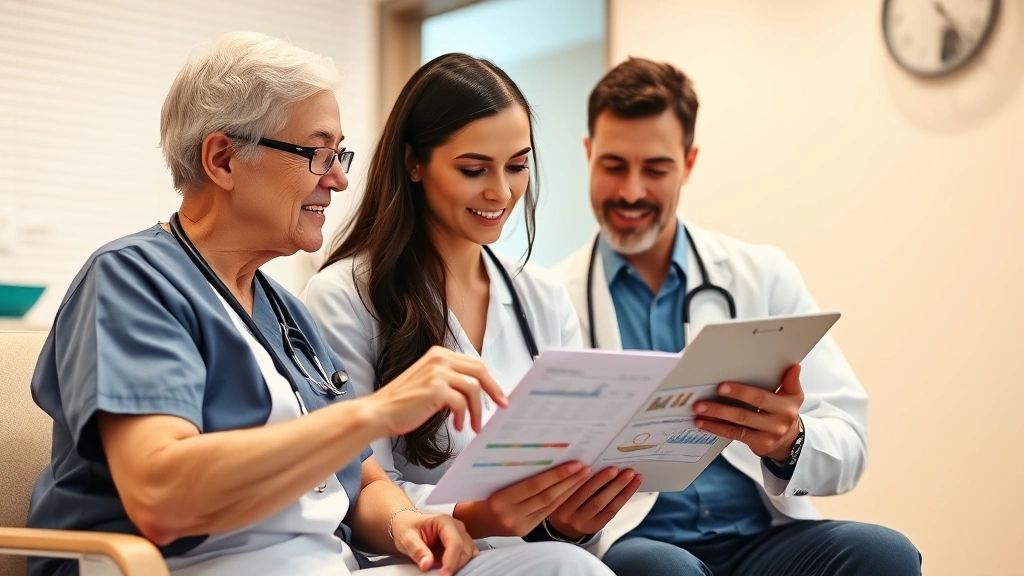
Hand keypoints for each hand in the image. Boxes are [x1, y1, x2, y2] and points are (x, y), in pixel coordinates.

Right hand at [366, 346, 507, 437]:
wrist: (379, 412)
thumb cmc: (402, 402)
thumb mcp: (429, 382)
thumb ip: (450, 380)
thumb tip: (476, 391)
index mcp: (439, 354)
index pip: (474, 363)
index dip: (490, 380)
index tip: (499, 395)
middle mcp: (439, 359)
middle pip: (479, 371)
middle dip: (494, 390)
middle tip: (501, 406)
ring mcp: (437, 373)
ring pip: (474, 389)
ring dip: (477, 410)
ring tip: (473, 425)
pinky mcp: (436, 389)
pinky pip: (462, 403)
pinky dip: (463, 417)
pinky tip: (457, 426)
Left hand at [391, 511, 477, 575]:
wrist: (408, 524)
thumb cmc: (408, 528)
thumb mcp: (407, 538)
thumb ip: (417, 550)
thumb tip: (427, 565)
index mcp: (444, 522)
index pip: (455, 542)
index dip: (451, 561)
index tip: (443, 575)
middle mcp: (457, 527)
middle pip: (465, 549)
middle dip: (454, 565)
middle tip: (440, 575)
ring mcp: (462, 535)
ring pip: (469, 554)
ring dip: (459, 565)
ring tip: (443, 572)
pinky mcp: (462, 544)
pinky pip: (469, 556)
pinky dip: (462, 564)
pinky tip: (450, 568)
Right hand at [454, 461, 591, 537]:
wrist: (473, 519)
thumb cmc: (480, 492)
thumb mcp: (490, 478)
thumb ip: (512, 470)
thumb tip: (542, 451)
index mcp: (499, 500)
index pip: (533, 486)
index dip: (556, 475)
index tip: (574, 463)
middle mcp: (510, 515)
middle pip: (546, 496)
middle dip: (568, 481)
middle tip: (585, 467)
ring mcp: (519, 525)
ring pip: (550, 505)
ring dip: (569, 490)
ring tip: (584, 475)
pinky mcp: (525, 530)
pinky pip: (547, 512)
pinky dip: (561, 499)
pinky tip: (572, 488)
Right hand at [547, 467, 642, 539]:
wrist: (562, 527)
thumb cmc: (561, 501)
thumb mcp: (557, 492)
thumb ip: (567, 480)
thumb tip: (590, 460)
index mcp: (556, 502)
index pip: (569, 487)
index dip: (580, 476)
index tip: (590, 464)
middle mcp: (567, 514)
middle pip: (588, 495)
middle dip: (603, 480)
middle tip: (616, 468)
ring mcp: (582, 522)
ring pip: (603, 503)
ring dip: (619, 487)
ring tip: (631, 475)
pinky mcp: (595, 526)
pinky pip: (611, 511)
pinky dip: (623, 496)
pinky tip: (632, 485)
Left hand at [694, 364, 803, 461]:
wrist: (791, 440)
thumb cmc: (785, 412)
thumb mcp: (793, 396)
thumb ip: (791, 381)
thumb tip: (794, 366)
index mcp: (785, 405)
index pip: (760, 397)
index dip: (741, 392)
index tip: (722, 386)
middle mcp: (777, 421)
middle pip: (745, 413)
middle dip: (722, 407)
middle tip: (702, 402)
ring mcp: (768, 435)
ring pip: (738, 425)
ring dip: (715, 418)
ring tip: (699, 411)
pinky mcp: (759, 445)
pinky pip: (735, 435)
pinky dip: (717, 428)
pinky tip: (703, 423)